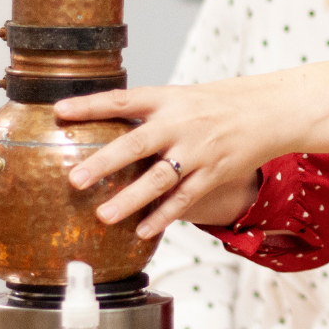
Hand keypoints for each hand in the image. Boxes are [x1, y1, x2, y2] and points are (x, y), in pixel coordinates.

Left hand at [53, 61, 328, 237]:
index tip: (58, 111)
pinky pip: (185, 198)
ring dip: (130, 199)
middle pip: (138, 143)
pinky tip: (142, 231)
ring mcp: (199, 150)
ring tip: (103, 216)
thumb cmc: (219, 104)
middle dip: (106, 161)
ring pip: (160, 178)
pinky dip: (163, 216)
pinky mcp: (214, 172)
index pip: (122, 99)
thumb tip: (105, 127)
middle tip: (75, 178)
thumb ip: (148, 114)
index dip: (90, 105)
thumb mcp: (182, 98)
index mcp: (168, 99)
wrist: (269, 110)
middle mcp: (181, 124)